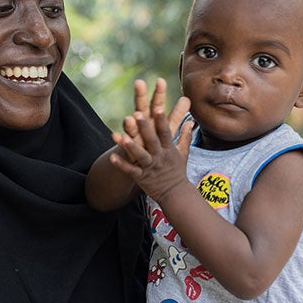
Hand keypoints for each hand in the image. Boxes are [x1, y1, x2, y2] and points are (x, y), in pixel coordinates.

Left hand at [109, 86, 192, 202]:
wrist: (175, 195)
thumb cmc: (177, 171)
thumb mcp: (183, 153)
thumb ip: (185, 136)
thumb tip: (191, 120)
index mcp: (168, 149)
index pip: (165, 133)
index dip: (161, 121)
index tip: (158, 107)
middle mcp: (159, 157)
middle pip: (152, 141)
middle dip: (145, 128)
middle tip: (137, 114)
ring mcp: (150, 167)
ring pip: (140, 156)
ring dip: (131, 147)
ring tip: (122, 137)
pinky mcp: (141, 178)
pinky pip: (130, 170)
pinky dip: (121, 165)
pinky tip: (112, 157)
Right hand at [117, 79, 191, 154]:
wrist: (138, 162)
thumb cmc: (154, 142)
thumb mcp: (168, 129)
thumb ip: (176, 115)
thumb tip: (188, 99)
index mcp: (153, 119)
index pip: (157, 104)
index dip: (159, 93)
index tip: (161, 80)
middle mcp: (141, 125)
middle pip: (141, 109)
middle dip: (140, 96)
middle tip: (139, 83)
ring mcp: (133, 136)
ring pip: (131, 127)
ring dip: (130, 123)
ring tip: (129, 117)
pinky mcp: (126, 149)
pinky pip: (122, 144)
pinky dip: (119, 141)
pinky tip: (115, 136)